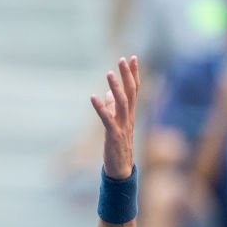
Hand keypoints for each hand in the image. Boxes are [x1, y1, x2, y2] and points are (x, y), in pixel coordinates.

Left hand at [91, 56, 139, 178]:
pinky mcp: (113, 135)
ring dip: (116, 87)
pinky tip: (93, 97)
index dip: (133, 74)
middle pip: (130, 92)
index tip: (132, 58)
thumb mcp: (115, 124)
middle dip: (127, 75)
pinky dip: (100, 107)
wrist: (121, 169)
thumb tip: (107, 94)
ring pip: (121, 103)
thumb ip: (112, 108)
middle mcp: (129, 117)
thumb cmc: (118, 146)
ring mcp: (122, 126)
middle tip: (123, 59)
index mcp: (129, 113)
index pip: (134, 90)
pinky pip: (107, 119)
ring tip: (109, 73)